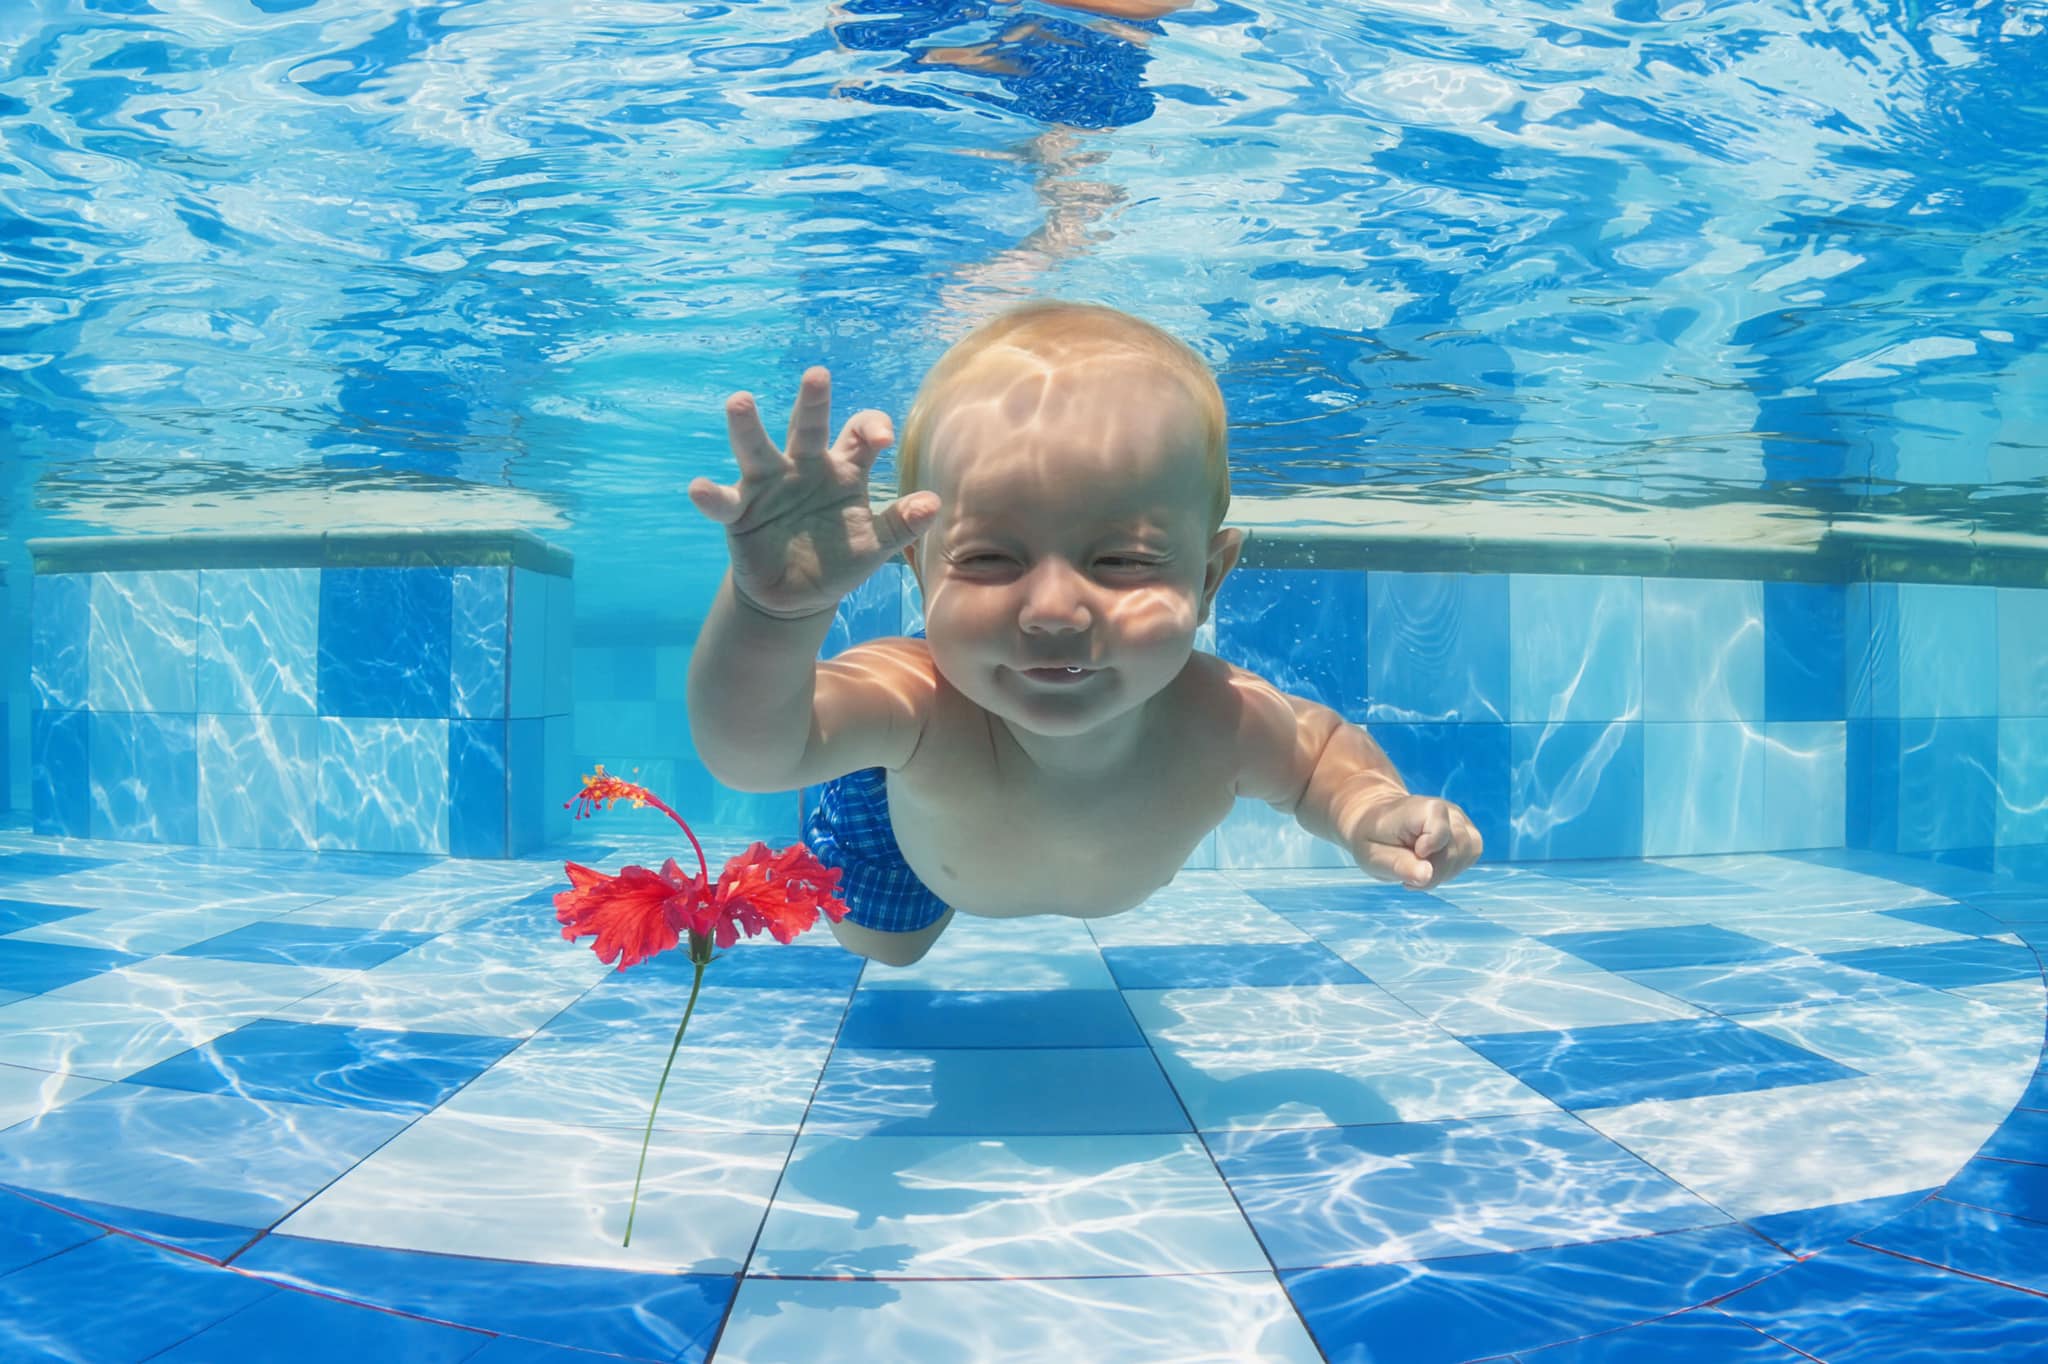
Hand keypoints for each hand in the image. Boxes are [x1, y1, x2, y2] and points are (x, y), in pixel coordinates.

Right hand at [687, 366, 941, 619]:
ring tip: (740, 402)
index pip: (859, 433)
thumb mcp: (875, 545)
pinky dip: (709, 495)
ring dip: (748, 426)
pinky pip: (722, 500)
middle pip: (808, 426)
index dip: (871, 429)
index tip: (880, 441)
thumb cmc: (839, 560)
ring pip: (757, 448)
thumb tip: (934, 503)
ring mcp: (768, 485)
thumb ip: (901, 523)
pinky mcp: (739, 511)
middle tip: (818, 376)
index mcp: (844, 469)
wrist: (797, 597)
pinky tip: (699, 489)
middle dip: (813, 402)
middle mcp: (804, 466)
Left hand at [1348, 796, 1483, 890]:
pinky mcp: (1468, 832)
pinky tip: (1430, 865)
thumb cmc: (1373, 839)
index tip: (1410, 854)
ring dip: (1442, 872)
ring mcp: (1462, 820)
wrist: (1379, 822)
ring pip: (1467, 854)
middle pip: (1456, 850)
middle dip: (1433, 872)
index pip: (1441, 832)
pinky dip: (1451, 868)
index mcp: (1422, 808)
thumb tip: (1427, 876)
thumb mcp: (1374, 856)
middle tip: (1406, 873)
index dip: (1427, 852)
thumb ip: (1399, 866)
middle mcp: (1449, 810)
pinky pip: (1469, 855)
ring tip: (1417, 867)